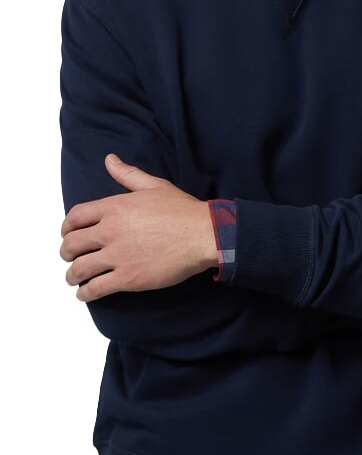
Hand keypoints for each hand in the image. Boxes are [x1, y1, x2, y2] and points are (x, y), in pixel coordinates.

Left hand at [60, 154, 218, 301]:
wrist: (202, 234)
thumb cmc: (182, 210)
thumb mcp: (154, 185)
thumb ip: (128, 174)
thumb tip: (110, 160)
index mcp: (114, 207)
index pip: (75, 217)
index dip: (66, 228)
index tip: (68, 234)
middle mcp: (109, 231)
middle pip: (71, 244)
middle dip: (66, 253)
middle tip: (70, 258)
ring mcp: (117, 256)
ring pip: (79, 269)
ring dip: (72, 276)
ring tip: (74, 279)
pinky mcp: (127, 278)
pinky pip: (95, 289)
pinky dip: (85, 294)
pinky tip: (86, 294)